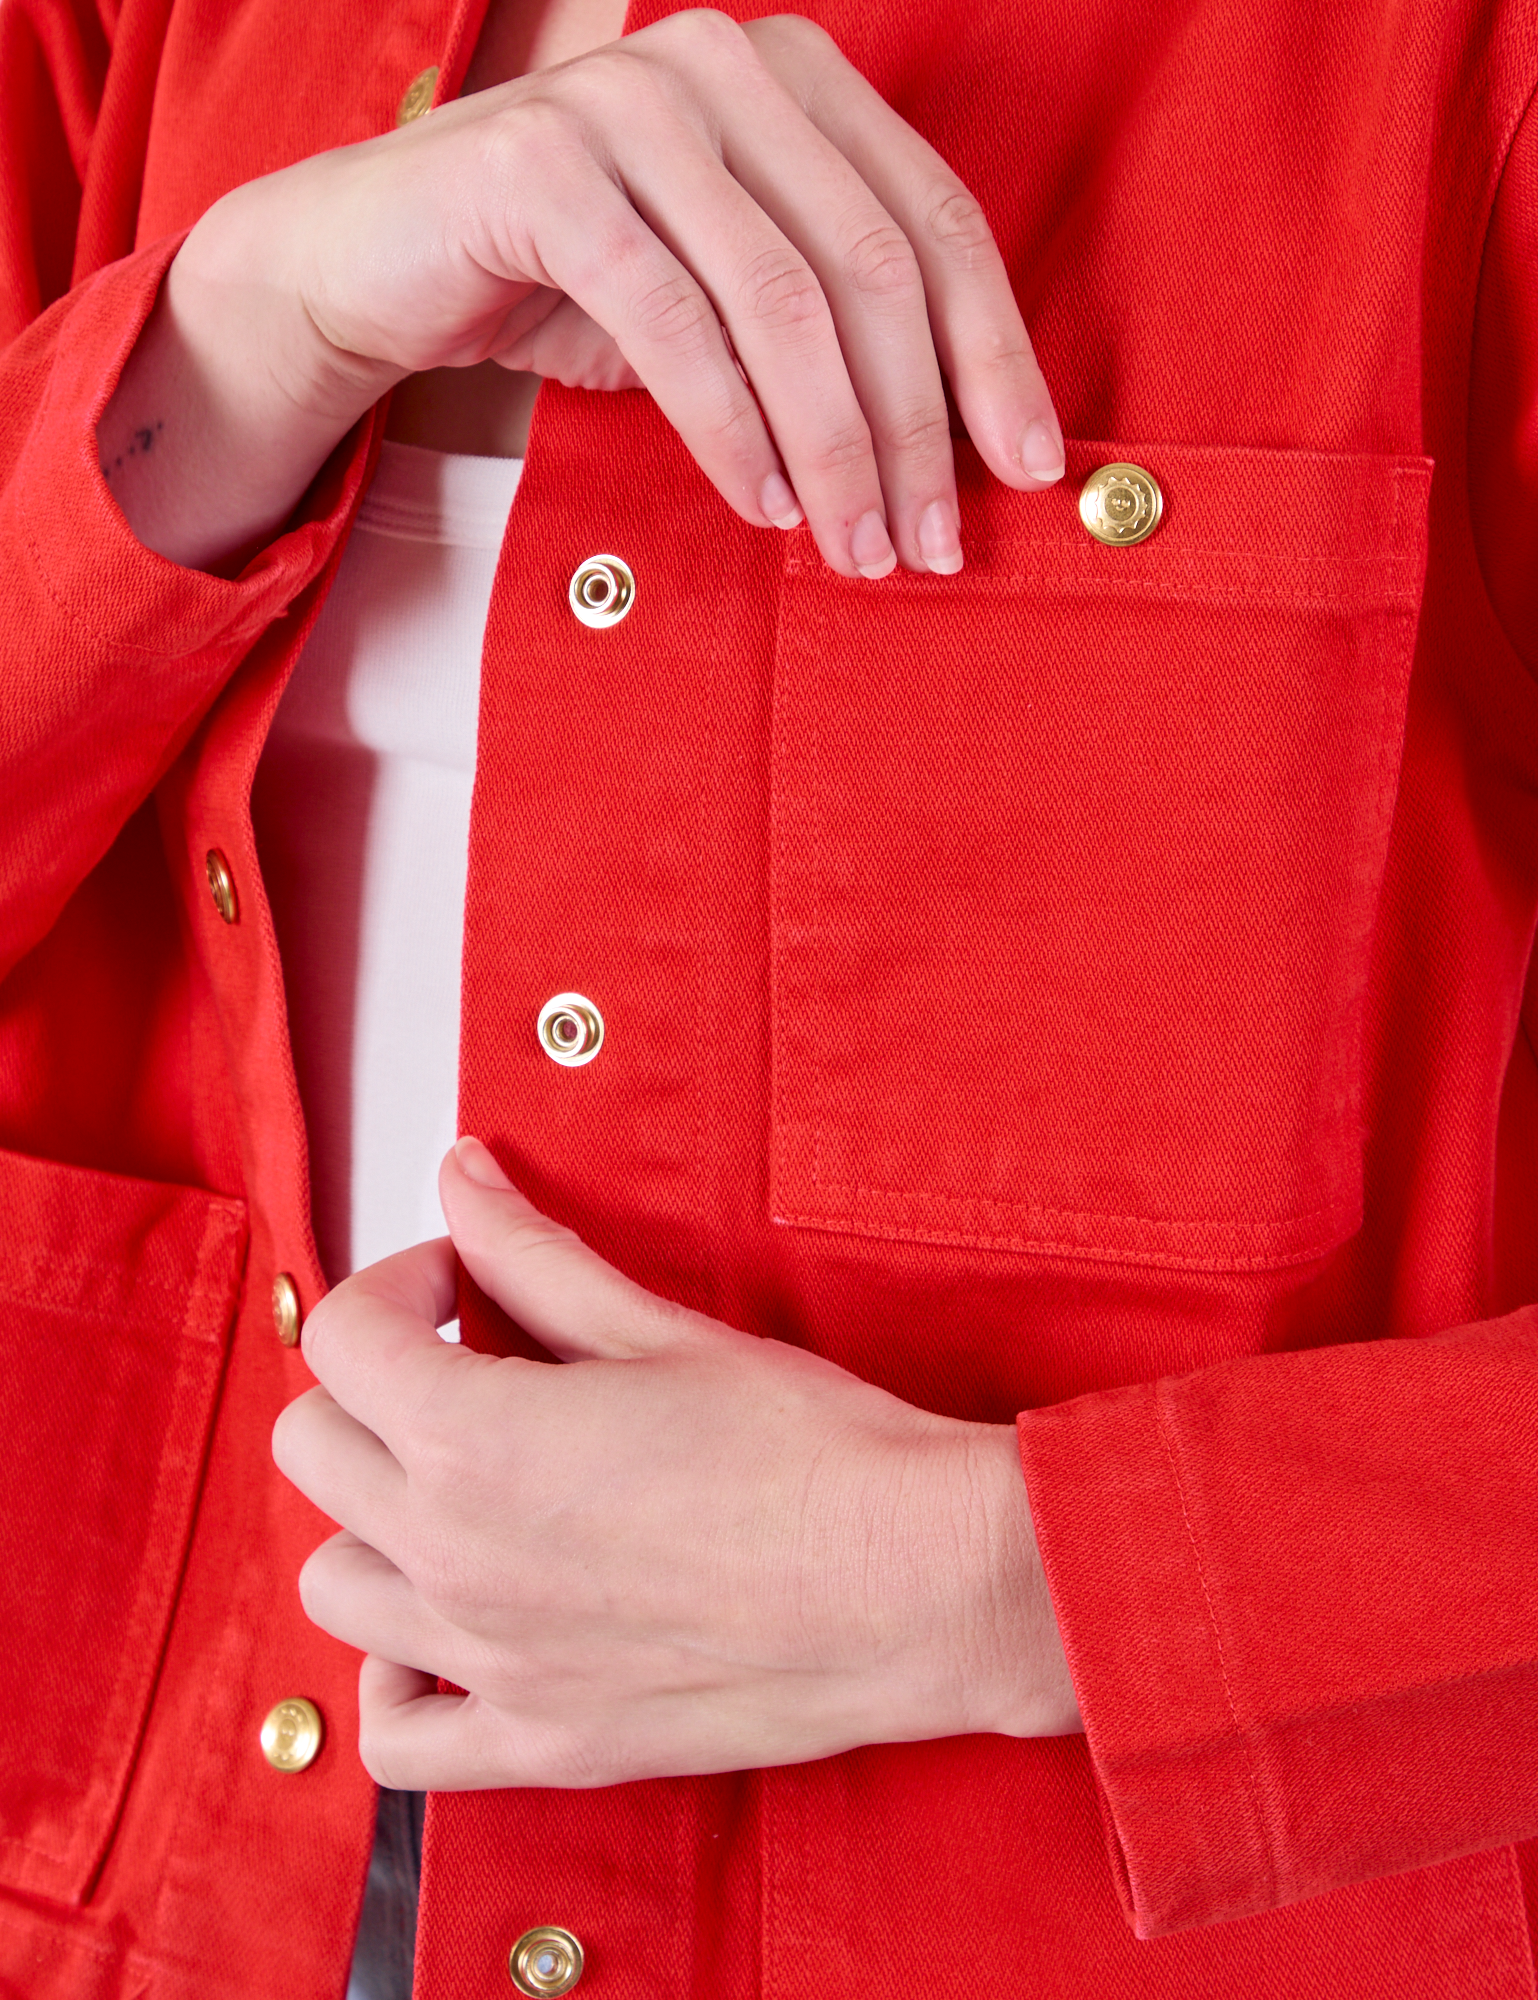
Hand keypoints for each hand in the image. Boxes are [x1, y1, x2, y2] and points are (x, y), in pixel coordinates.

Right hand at [102, 10, 1062, 574]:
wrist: (378, 260)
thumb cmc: (571, 285)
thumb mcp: (728, 300)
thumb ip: (832, 334)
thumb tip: (957, 453)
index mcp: (795, 79)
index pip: (934, 222)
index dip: (995, 355)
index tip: (1030, 471)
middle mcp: (724, 63)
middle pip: (874, 265)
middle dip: (917, 426)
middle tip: (930, 543)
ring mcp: (632, 100)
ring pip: (783, 299)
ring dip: (833, 447)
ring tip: (853, 546)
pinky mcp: (544, 164)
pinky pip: (671, 320)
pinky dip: (728, 429)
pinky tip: (760, 505)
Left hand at [271, 1136, 1080, 1789]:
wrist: (913, 1581)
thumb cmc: (809, 1451)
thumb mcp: (659, 1327)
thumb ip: (533, 1253)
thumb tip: (463, 1179)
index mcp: (473, 1438)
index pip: (342, 1335)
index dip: (398, 1282)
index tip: (461, 1281)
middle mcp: (452, 1555)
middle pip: (311, 1448)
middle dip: (371, 1386)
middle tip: (462, 1367)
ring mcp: (487, 1661)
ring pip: (332, 1583)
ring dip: (372, 1519)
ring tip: (460, 1489)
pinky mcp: (539, 1741)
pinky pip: (395, 1735)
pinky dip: (397, 1677)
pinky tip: (451, 1627)